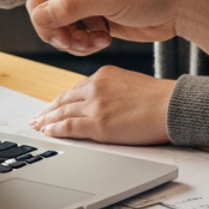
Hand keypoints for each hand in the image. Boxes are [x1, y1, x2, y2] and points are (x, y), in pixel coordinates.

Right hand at [0, 0, 201, 55]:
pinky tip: (102, 41)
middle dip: (52, 27)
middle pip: (40, 6)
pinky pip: (72, 35)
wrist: (180, 5)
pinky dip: (82, 43)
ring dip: (68, 39)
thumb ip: (72, 6)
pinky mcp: (95, 19)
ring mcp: (85, 0)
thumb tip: (40, 17)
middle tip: (75, 38)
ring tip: (93, 41)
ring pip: (54, 25)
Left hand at [28, 67, 172, 144]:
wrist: (171, 106)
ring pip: (62, 113)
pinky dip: (55, 130)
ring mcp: (95, 105)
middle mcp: (95, 87)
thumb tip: (103, 103)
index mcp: (103, 75)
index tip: (51, 106)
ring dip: (47, 121)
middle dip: (48, 110)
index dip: (60, 100)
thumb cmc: (158, 98)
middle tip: (37, 118)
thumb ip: (112, 90)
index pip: (75, 89)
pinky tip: (47, 133)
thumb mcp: (130, 83)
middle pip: (64, 100)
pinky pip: (69, 127)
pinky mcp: (98, 124)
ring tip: (37, 127)